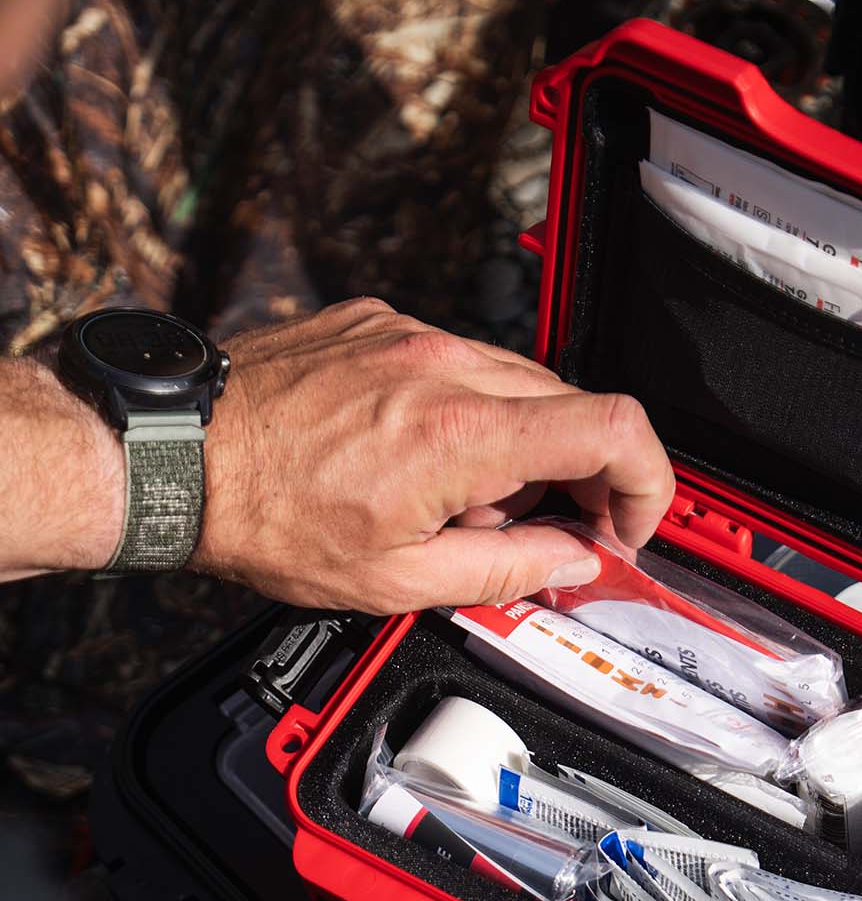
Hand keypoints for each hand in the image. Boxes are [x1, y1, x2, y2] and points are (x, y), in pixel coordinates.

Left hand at [194, 300, 674, 611]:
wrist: (175, 455)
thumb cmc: (263, 515)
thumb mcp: (397, 580)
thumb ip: (507, 570)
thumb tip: (571, 561)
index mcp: (461, 434)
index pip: (615, 428)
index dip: (648, 483)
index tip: (629, 524)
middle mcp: (444, 365)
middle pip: (572, 405)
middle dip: (583, 476)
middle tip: (554, 530)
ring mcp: (408, 333)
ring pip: (517, 380)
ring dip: (520, 443)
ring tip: (468, 502)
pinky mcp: (375, 320)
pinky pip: (456, 360)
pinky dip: (465, 410)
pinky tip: (422, 457)